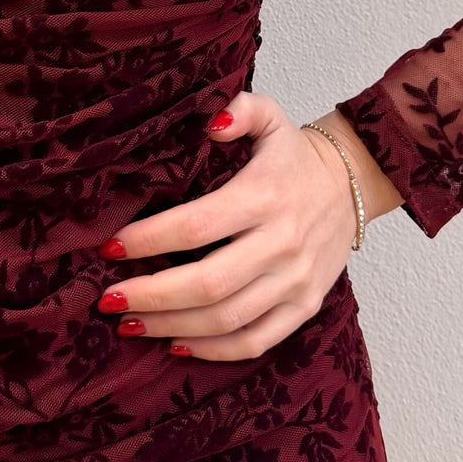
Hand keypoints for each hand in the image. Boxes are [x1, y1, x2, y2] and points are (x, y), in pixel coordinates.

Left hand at [93, 89, 377, 362]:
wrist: (354, 185)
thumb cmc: (294, 157)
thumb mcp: (271, 117)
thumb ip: (239, 110)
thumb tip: (210, 123)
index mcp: (264, 196)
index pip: (197, 225)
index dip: (149, 241)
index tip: (110, 248)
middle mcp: (282, 243)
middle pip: (207, 283)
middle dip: (150, 295)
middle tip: (108, 300)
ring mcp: (296, 281)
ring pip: (226, 318)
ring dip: (172, 327)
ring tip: (130, 324)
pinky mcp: (306, 307)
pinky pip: (256, 341)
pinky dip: (214, 351)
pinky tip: (176, 344)